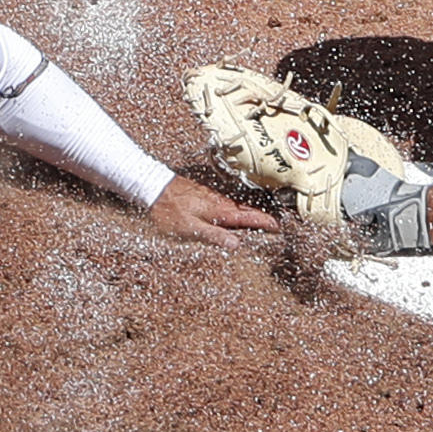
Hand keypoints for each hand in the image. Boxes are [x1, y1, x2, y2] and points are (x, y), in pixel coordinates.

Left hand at [148, 174, 278, 246]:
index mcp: (220, 211)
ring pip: (238, 206)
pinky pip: (229, 203)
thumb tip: (237, 245)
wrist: (153, 187)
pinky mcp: (205, 195)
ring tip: (263, 221)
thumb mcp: (190, 229)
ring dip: (252, 213)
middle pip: (247, 210)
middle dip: (263, 218)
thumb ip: (214, 236)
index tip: (278, 228)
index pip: (249, 217)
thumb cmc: (169, 211)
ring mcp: (213, 197)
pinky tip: (237, 214)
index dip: (265, 223)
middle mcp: (220, 202)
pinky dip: (239, 209)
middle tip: (277, 226)